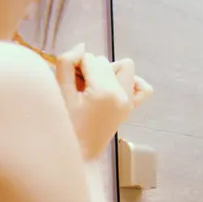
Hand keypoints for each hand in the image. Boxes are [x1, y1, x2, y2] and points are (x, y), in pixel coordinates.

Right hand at [56, 43, 152, 158]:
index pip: (89, 59)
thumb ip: (67, 63)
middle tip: (76, 87)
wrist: (76, 154)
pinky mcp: (130, 109)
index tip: (67, 81)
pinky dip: (132, 82)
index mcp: (105, 91)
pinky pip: (142, 88)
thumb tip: (81, 46)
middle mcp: (122, 95)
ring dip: (108, 71)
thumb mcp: (60, 92)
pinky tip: (114, 86)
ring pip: (124, 68)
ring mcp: (129, 103)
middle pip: (104, 62)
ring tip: (92, 88)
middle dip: (89, 68)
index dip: (73, 65)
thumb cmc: (64, 125)